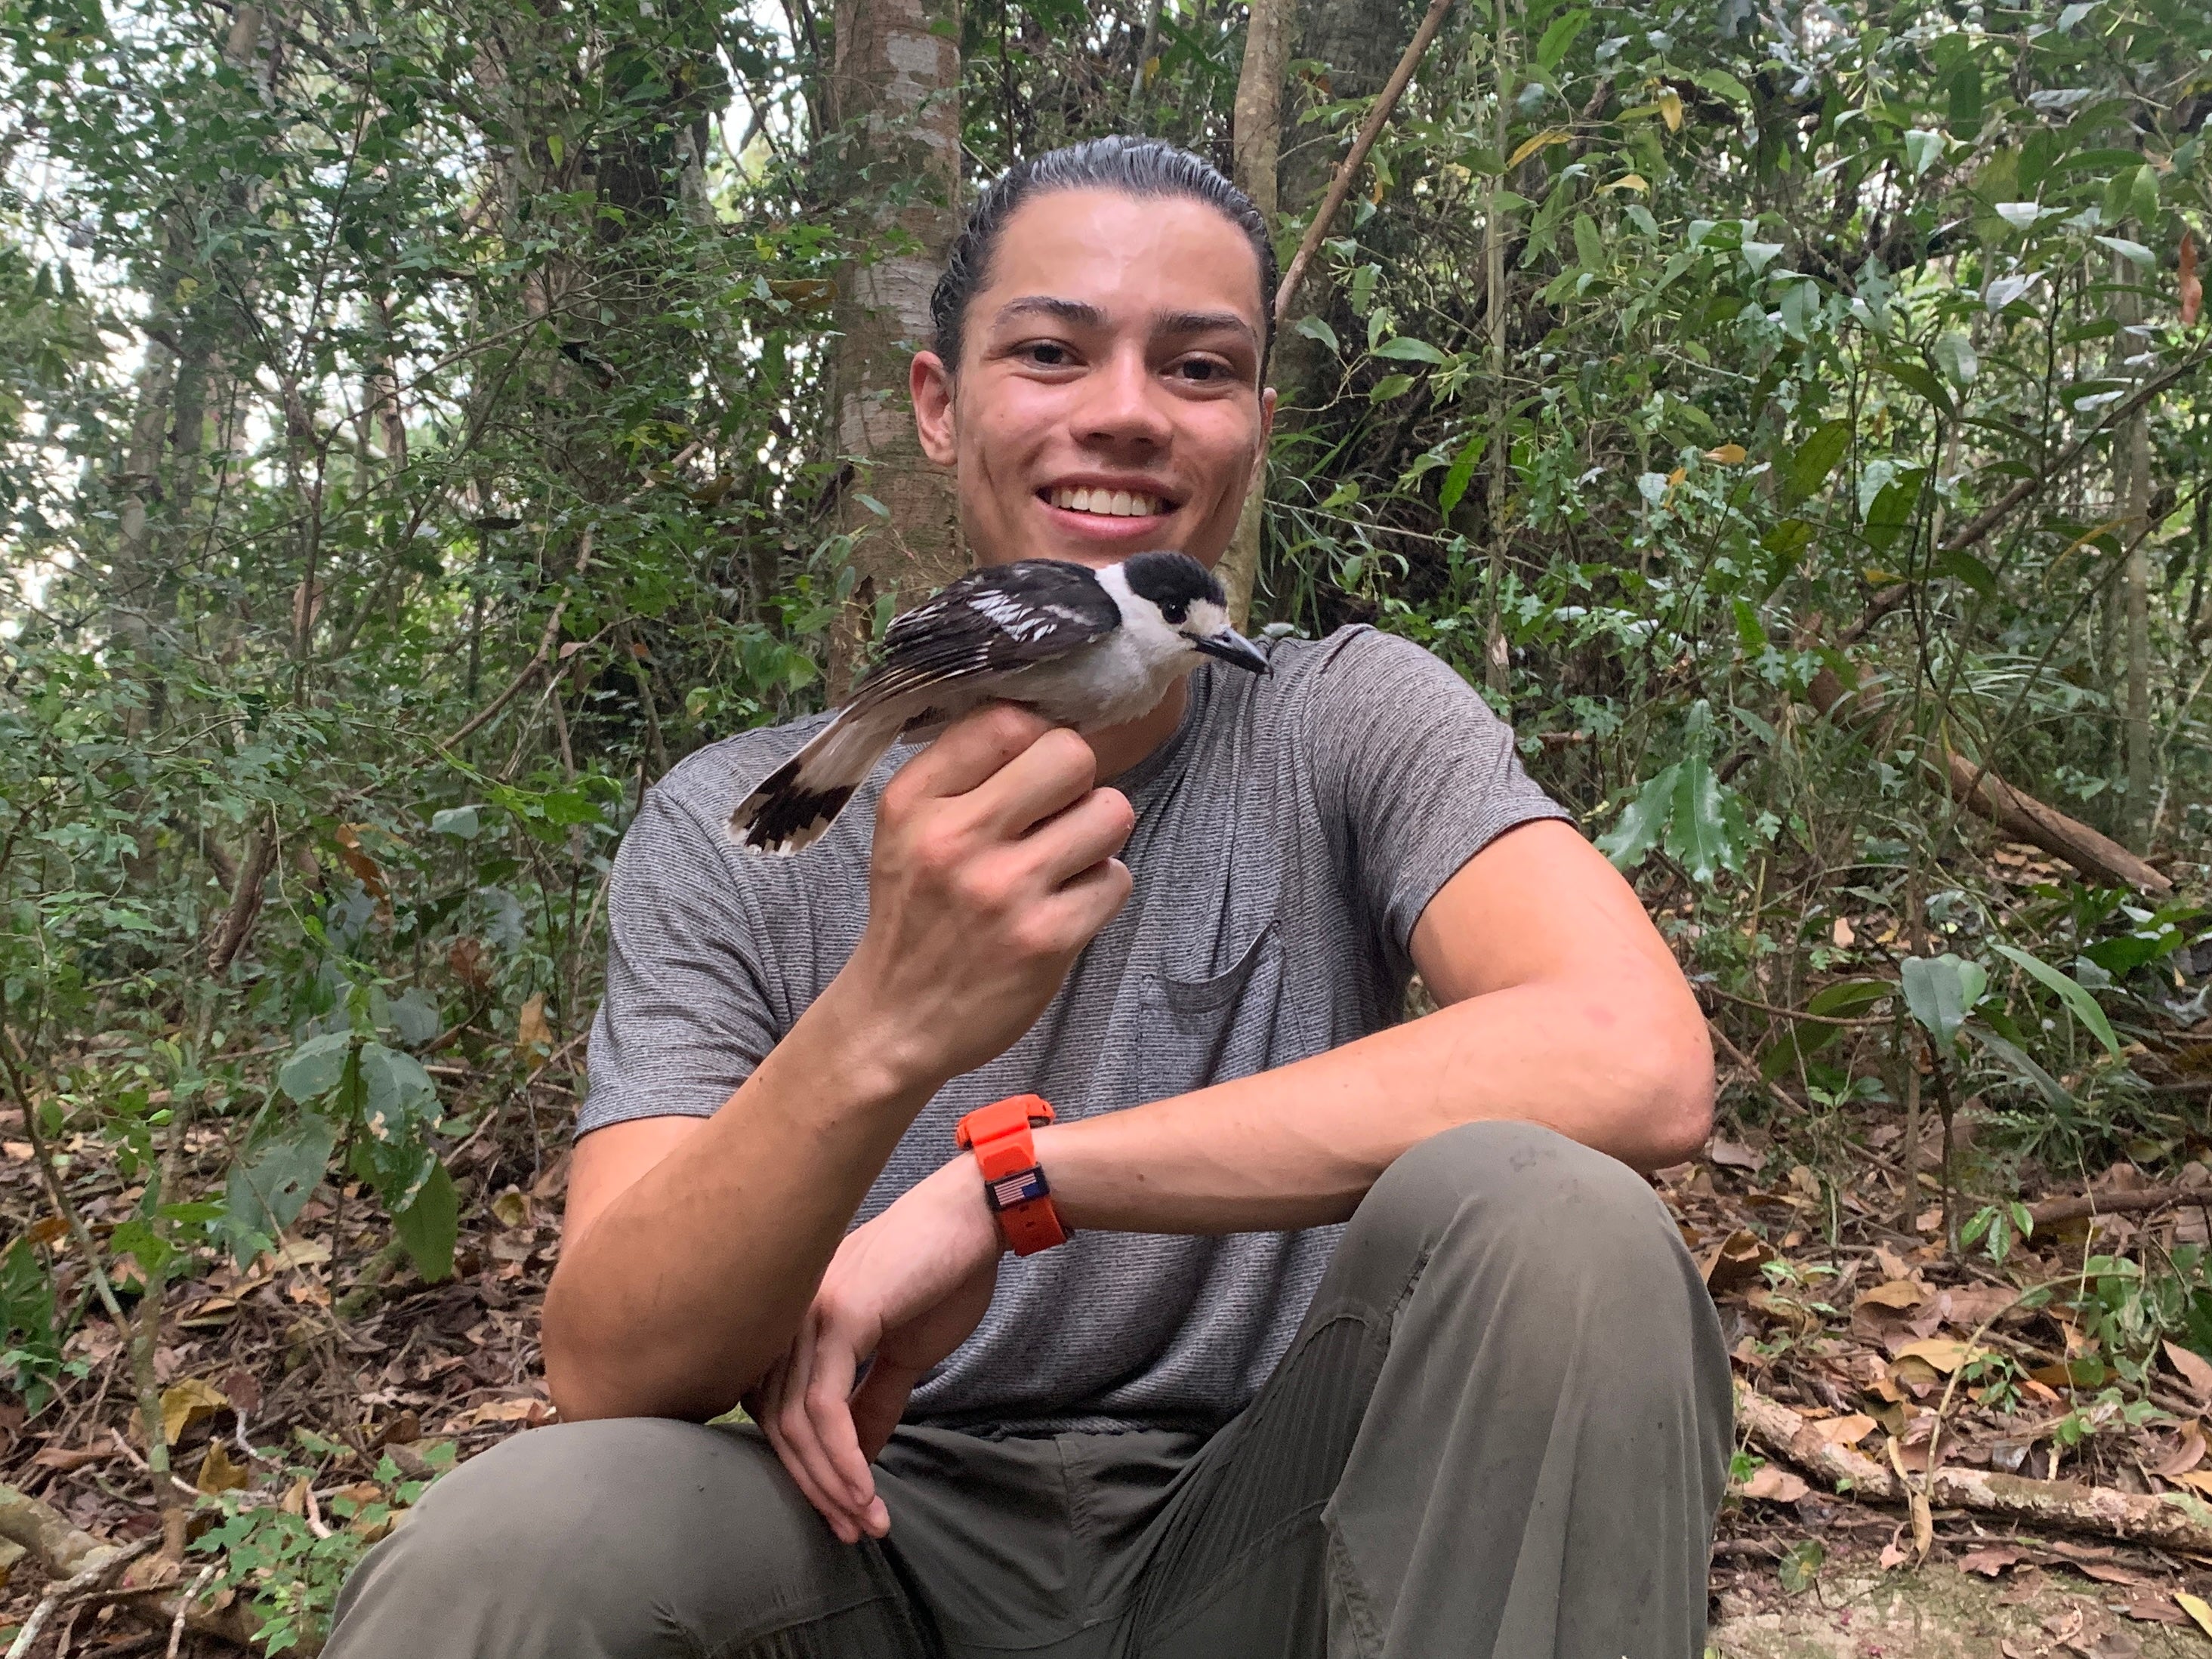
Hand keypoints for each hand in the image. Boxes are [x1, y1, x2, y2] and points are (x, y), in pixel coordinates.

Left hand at [747, 1158, 1002, 1542]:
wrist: (977, 1217)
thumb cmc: (942, 1273)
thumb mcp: (905, 1350)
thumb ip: (875, 1399)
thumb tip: (858, 1454)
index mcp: (797, 1322)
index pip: (775, 1412)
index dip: (803, 1470)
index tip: (841, 1513)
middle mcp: (790, 1318)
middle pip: (777, 1426)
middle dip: (814, 1489)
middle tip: (851, 1532)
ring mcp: (810, 1315)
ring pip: (797, 1424)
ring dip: (832, 1484)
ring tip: (866, 1522)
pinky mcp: (840, 1316)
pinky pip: (826, 1407)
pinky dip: (843, 1458)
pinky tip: (865, 1490)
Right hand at [829, 704, 1135, 1091]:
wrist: (895, 1021)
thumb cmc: (914, 915)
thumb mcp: (906, 830)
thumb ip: (962, 772)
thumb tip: (1046, 721)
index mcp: (916, 801)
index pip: (1007, 720)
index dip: (1037, 739)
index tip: (1031, 771)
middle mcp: (957, 838)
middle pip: (1071, 755)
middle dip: (1078, 781)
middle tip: (1057, 815)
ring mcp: (1005, 891)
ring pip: (1109, 812)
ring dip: (1096, 835)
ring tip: (1063, 861)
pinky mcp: (1047, 939)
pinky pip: (1116, 879)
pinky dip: (1099, 890)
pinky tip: (1063, 907)